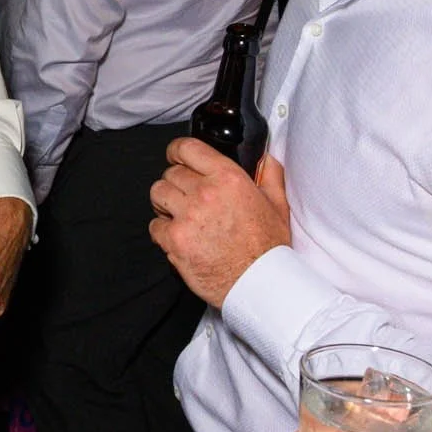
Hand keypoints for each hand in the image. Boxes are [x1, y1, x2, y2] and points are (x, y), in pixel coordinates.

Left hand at [148, 141, 290, 307]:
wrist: (259, 284)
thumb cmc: (268, 247)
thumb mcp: (277, 204)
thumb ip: (269, 175)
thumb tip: (264, 158)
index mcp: (228, 178)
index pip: (187, 148)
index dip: (177, 151)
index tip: (176, 156)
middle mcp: (205, 193)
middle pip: (170, 173)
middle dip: (176, 183)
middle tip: (186, 197)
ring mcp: (187, 217)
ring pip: (157, 194)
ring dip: (165, 202)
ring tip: (179, 214)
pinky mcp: (175, 241)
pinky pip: (154, 225)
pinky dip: (162, 230)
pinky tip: (179, 236)